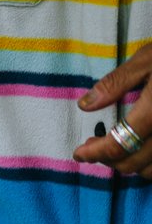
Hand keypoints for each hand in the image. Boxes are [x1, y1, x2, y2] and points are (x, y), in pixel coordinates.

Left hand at [73, 44, 151, 175]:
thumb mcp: (148, 59)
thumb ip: (116, 83)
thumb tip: (85, 105)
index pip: (118, 145)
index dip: (94, 153)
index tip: (79, 152)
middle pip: (133, 164)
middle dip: (108, 160)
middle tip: (95, 146)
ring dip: (132, 165)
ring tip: (118, 148)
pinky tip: (143, 147)